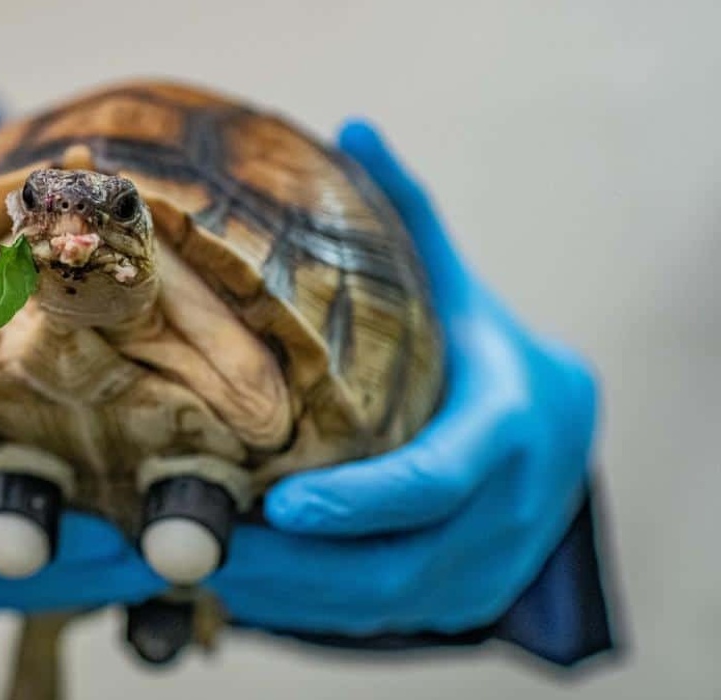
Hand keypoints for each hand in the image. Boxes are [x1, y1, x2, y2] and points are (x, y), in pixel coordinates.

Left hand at [208, 120, 600, 635]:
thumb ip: (410, 217)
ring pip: (376, 609)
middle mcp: (508, 509)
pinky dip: (304, 610)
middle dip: (293, 568)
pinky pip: (373, 621)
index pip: (437, 479)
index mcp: (510, 428)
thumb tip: (355, 127)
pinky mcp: (460, 600)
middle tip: (201, 548)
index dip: (360, 501)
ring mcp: (487, 567)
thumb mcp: (458, 286)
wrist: (556, 431)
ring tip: (200, 570)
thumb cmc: (486, 351)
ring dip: (286, 598)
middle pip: (395, 566)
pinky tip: (240, 588)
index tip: (276, 506)